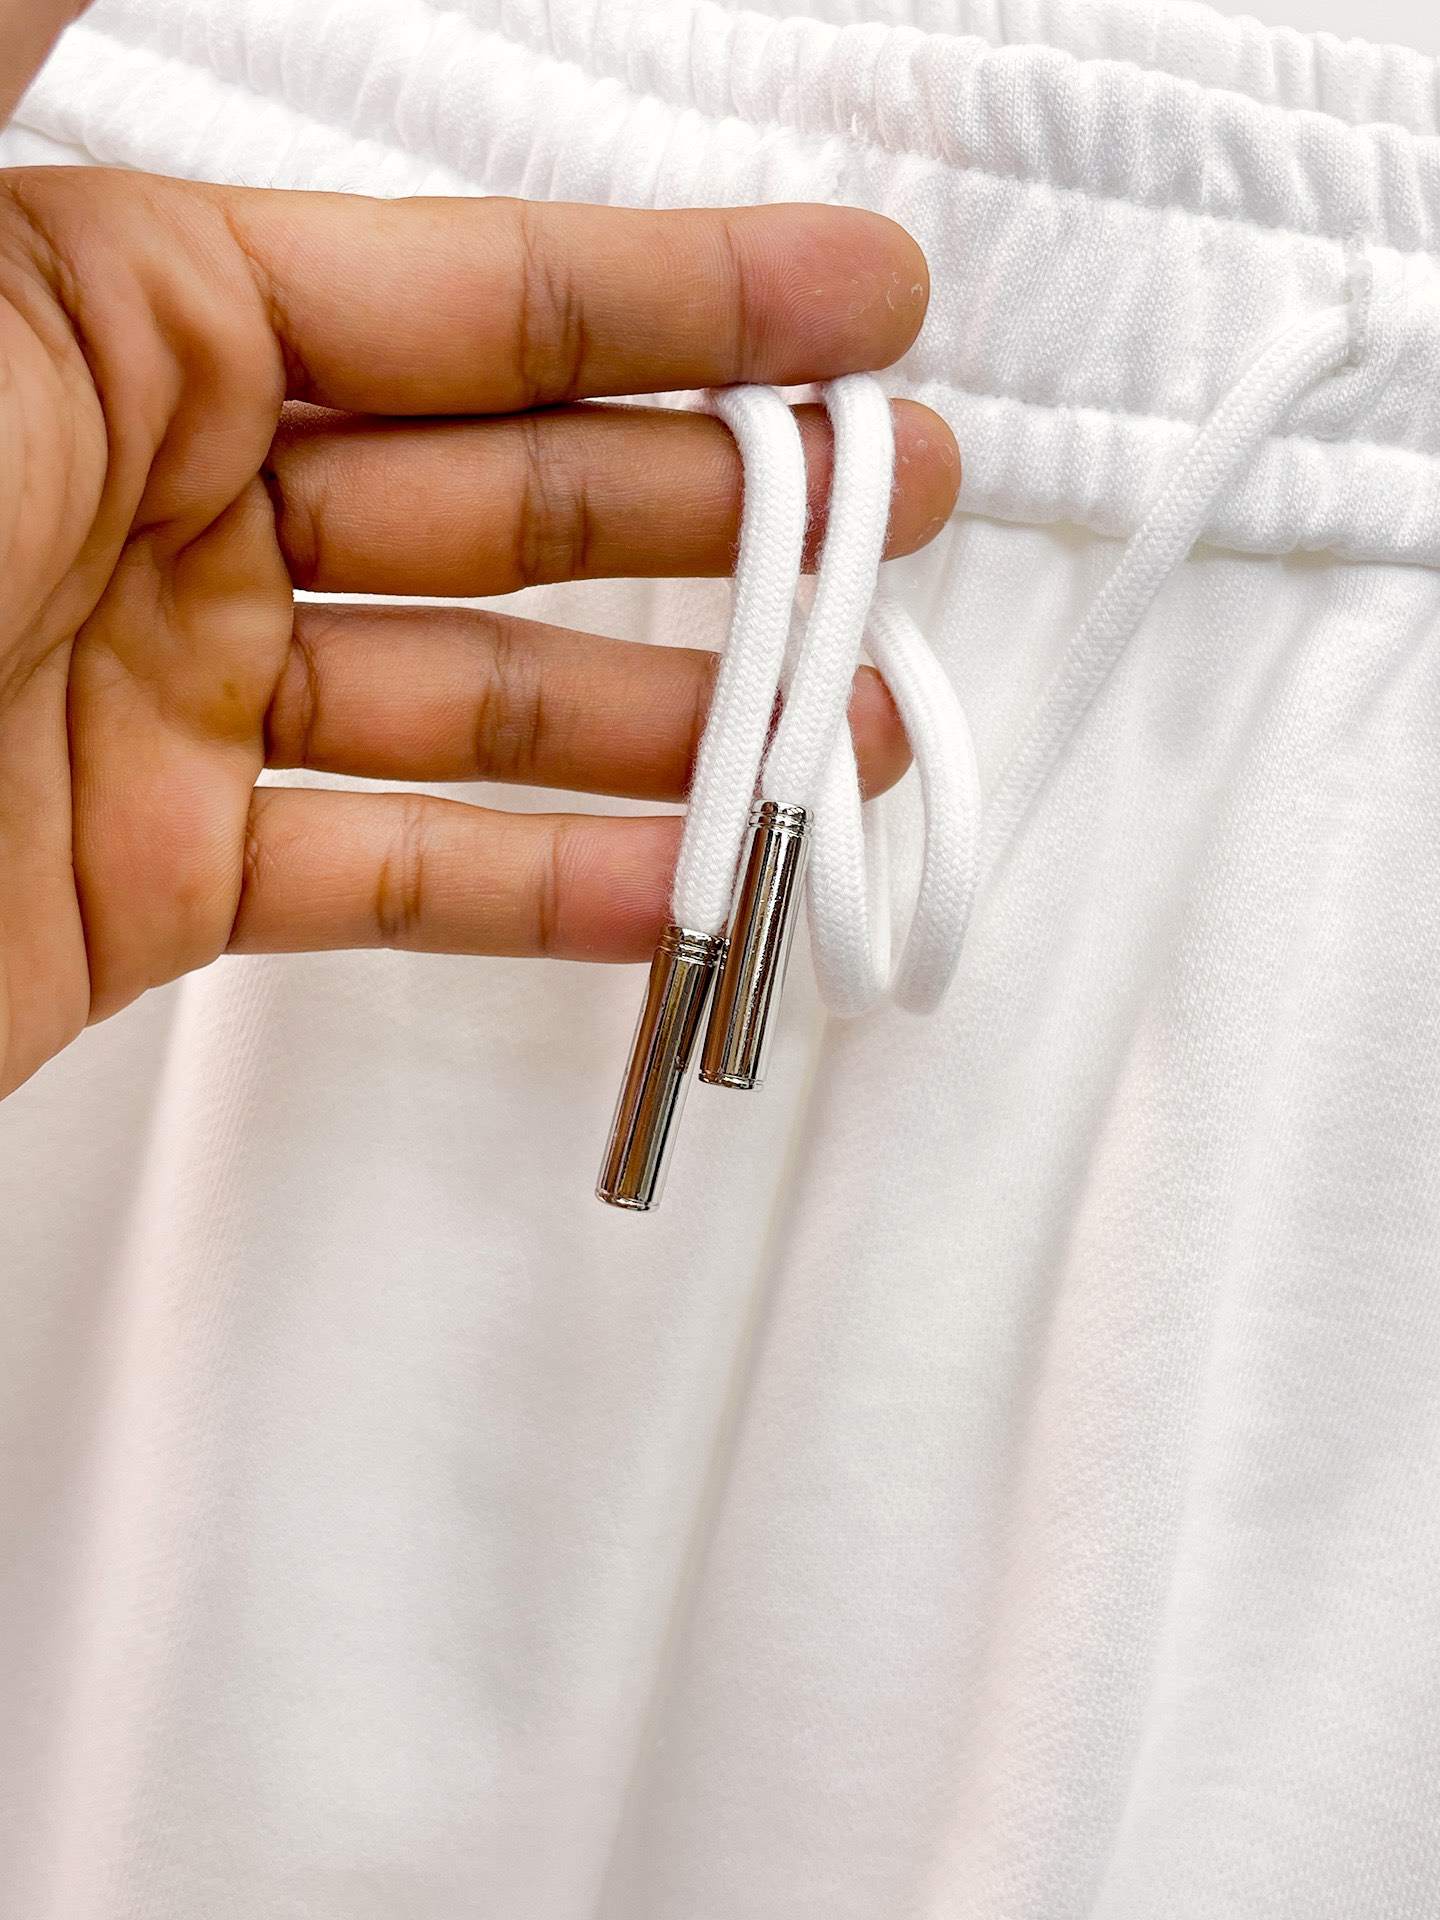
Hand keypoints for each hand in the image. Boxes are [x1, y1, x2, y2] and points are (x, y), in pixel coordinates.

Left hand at [0, 164, 958, 1097]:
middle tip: (898, 504)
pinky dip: (549, 891)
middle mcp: (158, 499)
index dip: (688, 297)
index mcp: (119, 318)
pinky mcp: (147, 882)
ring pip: (478, 700)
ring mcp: (163, 700)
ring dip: (677, 717)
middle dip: (729, 501)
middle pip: (513, 496)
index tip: (858, 304)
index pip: (474, 299)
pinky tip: (681, 882)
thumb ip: (46, 36)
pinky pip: (393, 875)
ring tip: (844, 728)